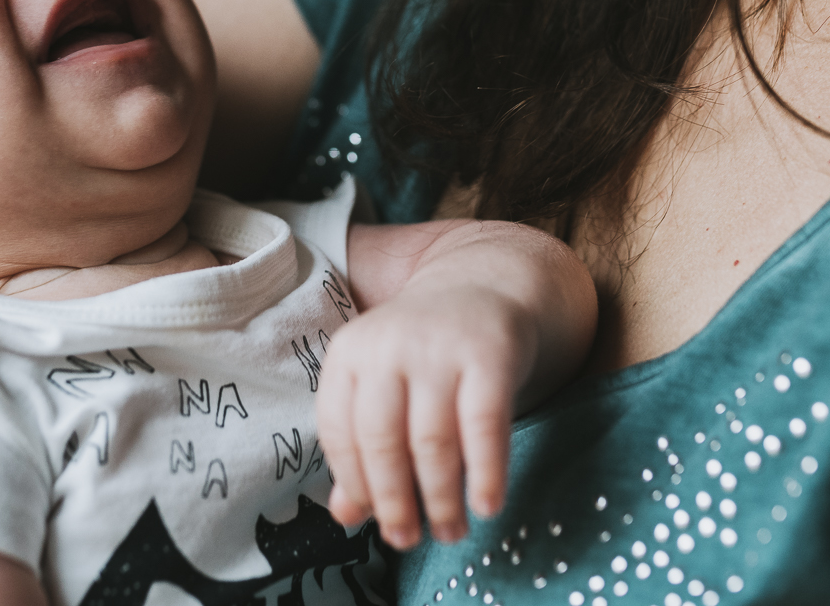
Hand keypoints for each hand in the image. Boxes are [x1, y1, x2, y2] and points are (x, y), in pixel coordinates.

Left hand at [314, 284, 531, 548]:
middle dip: (394, 501)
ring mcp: (439, 348)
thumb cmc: (423, 354)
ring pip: (432, 440)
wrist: (486, 288)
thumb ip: (360, 447)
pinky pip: (484, 426)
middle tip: (407, 541)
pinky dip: (485, 473)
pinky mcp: (490, 354)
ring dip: (440, 498)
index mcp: (349, 352)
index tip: (372, 521)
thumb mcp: (382, 388)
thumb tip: (345, 517)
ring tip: (450, 532)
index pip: (339, 431)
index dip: (354, 484)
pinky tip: (486, 506)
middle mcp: (388, 346)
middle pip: (382, 440)